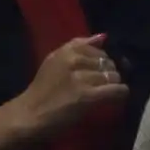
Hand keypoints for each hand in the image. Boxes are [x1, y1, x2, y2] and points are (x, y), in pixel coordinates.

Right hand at [9, 34, 126, 139]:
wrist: (30, 114)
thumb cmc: (43, 89)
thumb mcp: (55, 61)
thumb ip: (78, 46)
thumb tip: (103, 36)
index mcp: (66, 50)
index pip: (98, 49)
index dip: (102, 61)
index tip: (97, 71)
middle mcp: (74, 60)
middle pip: (108, 63)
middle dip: (109, 73)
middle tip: (100, 85)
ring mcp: (81, 78)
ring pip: (114, 76)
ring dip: (113, 85)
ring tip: (104, 93)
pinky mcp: (88, 96)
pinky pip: (117, 90)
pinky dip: (120, 94)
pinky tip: (114, 98)